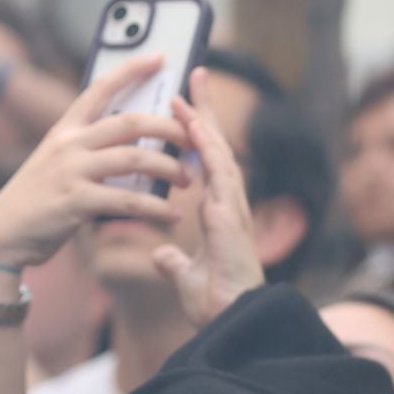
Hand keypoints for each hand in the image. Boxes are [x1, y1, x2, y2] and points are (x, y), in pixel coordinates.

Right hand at [0, 54, 188, 270]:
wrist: (2, 235)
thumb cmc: (38, 199)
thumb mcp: (57, 162)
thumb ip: (88, 149)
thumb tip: (135, 145)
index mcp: (65, 129)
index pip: (100, 89)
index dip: (130, 69)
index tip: (159, 57)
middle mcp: (68, 143)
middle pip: (130, 122)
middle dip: (170, 128)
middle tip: (195, 140)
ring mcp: (71, 171)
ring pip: (134, 158)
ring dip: (169, 168)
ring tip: (187, 179)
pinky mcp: (76, 202)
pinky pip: (128, 201)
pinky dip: (156, 208)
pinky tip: (172, 215)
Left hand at [153, 68, 265, 327]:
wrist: (229, 319)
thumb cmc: (215, 302)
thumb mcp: (185, 275)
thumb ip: (175, 260)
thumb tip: (162, 254)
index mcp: (218, 212)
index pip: (206, 162)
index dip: (196, 132)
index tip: (183, 105)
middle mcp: (227, 202)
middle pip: (215, 145)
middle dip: (204, 109)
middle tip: (196, 73)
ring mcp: (230, 205)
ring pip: (217, 149)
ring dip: (203, 115)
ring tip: (189, 84)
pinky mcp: (228, 212)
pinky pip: (216, 168)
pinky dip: (205, 141)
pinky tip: (191, 120)